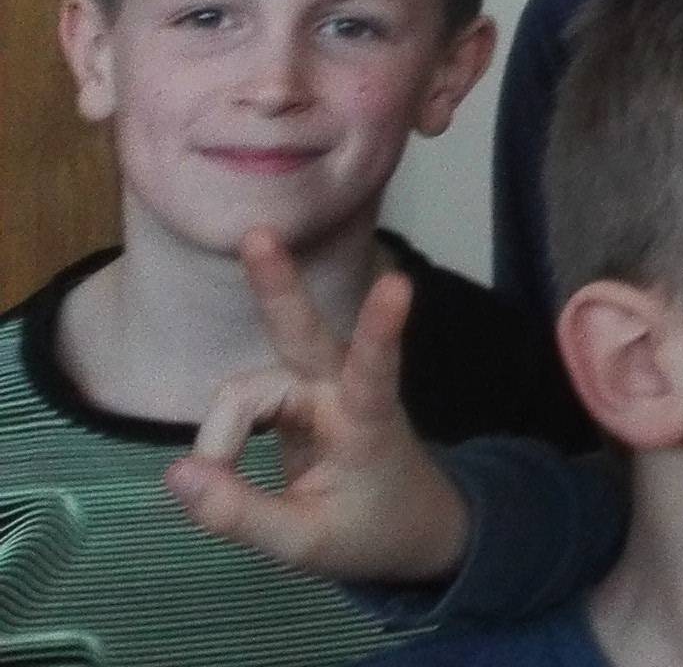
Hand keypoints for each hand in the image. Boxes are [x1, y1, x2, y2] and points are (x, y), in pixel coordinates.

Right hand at [163, 229, 472, 586]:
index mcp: (368, 422)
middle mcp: (341, 389)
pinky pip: (239, 403)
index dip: (380, 331)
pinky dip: (221, 436)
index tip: (399, 285)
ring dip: (220, 435)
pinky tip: (220, 465)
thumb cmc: (370, 530)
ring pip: (244, 391)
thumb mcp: (305, 544)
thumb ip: (240, 513)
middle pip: (302, 333)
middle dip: (276, 285)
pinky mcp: (294, 395)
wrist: (409, 525)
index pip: (375, 372)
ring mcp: (316, 386)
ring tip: (211, 486)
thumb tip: (176, 473)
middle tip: (257, 235)